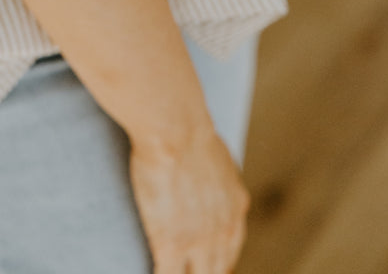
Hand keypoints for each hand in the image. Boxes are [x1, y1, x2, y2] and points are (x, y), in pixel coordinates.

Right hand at [128, 124, 250, 272]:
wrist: (176, 128)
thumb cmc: (188, 128)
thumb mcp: (216, 154)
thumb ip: (215, 175)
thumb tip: (207, 172)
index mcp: (235, 205)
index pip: (230, 248)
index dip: (216, 258)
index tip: (204, 260)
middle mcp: (224, 229)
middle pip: (217, 270)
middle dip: (204, 271)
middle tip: (189, 268)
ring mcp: (199, 241)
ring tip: (173, 269)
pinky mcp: (172, 245)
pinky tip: (152, 272)